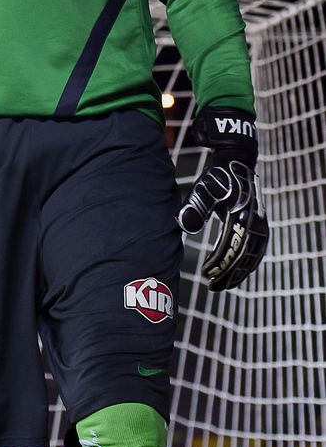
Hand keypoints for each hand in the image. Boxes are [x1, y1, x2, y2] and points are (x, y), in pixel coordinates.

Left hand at [177, 107, 268, 290]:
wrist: (237, 159)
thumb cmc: (218, 175)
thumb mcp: (203, 188)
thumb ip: (195, 208)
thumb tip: (184, 228)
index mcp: (239, 215)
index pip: (229, 248)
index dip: (218, 264)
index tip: (206, 273)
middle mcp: (253, 221)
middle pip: (243, 257)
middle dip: (229, 273)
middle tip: (214, 286)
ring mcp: (260, 222)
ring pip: (253, 256)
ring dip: (240, 271)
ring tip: (226, 283)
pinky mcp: (261, 222)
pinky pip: (258, 249)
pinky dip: (250, 263)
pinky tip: (240, 270)